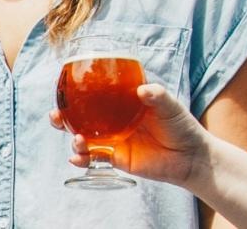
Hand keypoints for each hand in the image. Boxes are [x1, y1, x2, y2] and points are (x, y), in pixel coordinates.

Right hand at [50, 83, 210, 185]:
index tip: (63, 86)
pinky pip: (93, 158)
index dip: (76, 90)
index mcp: (122, 102)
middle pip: (80, 115)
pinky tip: (77, 159)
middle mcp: (113, 119)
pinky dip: (82, 159)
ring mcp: (113, 139)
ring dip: (72, 138)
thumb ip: (157, 96)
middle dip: (62, 115)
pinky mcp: (116, 158)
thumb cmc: (182, 126)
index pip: (95, 93)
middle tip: (55, 114)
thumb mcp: (170, 107)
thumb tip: (143, 89)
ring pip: (83, 137)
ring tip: (76, 140)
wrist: (191, 158)